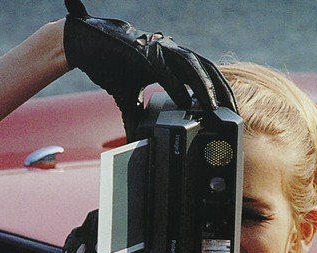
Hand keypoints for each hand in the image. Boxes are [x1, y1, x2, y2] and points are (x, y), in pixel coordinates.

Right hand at [63, 0, 236, 137]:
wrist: (84, 44)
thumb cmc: (109, 66)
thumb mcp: (129, 97)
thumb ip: (139, 117)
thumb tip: (139, 143)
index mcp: (171, 60)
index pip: (204, 75)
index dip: (220, 92)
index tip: (230, 114)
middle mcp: (169, 51)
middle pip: (206, 70)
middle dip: (221, 92)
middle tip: (233, 115)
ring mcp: (157, 49)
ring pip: (190, 67)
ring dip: (204, 88)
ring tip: (215, 110)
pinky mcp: (141, 52)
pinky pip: (164, 71)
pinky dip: (176, 86)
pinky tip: (186, 102)